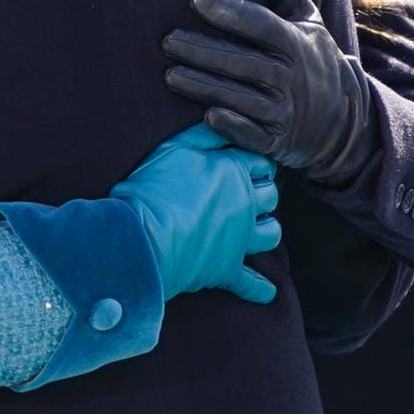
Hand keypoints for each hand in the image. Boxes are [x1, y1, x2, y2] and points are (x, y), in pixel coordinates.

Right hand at [110, 123, 280, 303]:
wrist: (142, 239)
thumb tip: (223, 121)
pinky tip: (266, 292)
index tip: (247, 165)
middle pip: (270, 195)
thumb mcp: (174, 147)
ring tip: (256, 229)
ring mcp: (240, 239)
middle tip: (250, 193)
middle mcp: (245, 204)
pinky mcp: (227, 269)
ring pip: (271, 234)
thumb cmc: (154, 188)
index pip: (260, 162)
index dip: (255, 163)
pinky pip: (251, 283)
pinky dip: (260, 289)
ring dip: (267, 230)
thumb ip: (204, 134)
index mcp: (235, 171)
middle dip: (263, 192)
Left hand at [163, 0, 376, 187]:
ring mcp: (285, 111)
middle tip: (168, 40)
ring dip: (205, 87)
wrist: (343, 122)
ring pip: (241, 97)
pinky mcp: (277, 140)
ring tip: (170, 74)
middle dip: (205, 51)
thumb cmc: (315, 59)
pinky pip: (252, 134)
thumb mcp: (307, 19)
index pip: (261, 24)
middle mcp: (291, 77)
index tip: (196, 0)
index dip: (230, 12)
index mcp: (297, 43)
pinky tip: (206, 116)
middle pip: (243, 62)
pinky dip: (232, 126)